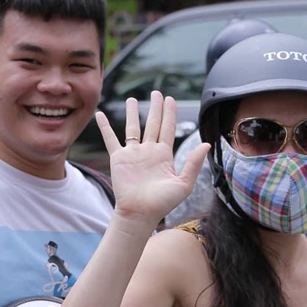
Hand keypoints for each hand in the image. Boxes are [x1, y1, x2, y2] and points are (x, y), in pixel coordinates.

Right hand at [97, 91, 209, 221]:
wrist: (140, 214)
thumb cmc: (162, 203)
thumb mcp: (184, 184)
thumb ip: (193, 163)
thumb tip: (206, 144)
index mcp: (165, 155)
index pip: (168, 128)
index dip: (170, 113)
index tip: (170, 99)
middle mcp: (149, 151)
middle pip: (153, 123)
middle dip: (155, 108)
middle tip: (156, 92)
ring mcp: (133, 154)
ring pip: (133, 128)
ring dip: (132, 113)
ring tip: (131, 99)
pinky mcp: (119, 159)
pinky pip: (110, 139)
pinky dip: (105, 127)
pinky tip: (100, 115)